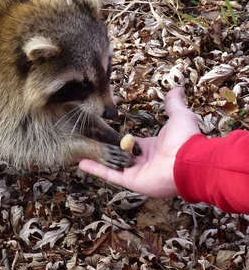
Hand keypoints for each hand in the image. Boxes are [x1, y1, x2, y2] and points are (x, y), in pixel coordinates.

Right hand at [78, 87, 201, 197]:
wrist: (190, 162)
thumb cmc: (185, 140)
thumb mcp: (179, 116)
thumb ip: (173, 104)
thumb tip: (178, 88)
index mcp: (150, 147)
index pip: (129, 143)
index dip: (117, 138)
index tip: (104, 131)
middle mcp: (141, 161)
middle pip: (117, 154)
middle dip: (102, 149)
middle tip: (86, 140)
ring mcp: (134, 171)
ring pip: (109, 164)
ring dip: (95, 158)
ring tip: (78, 151)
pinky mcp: (130, 180)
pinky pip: (109, 173)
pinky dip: (95, 169)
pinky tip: (80, 162)